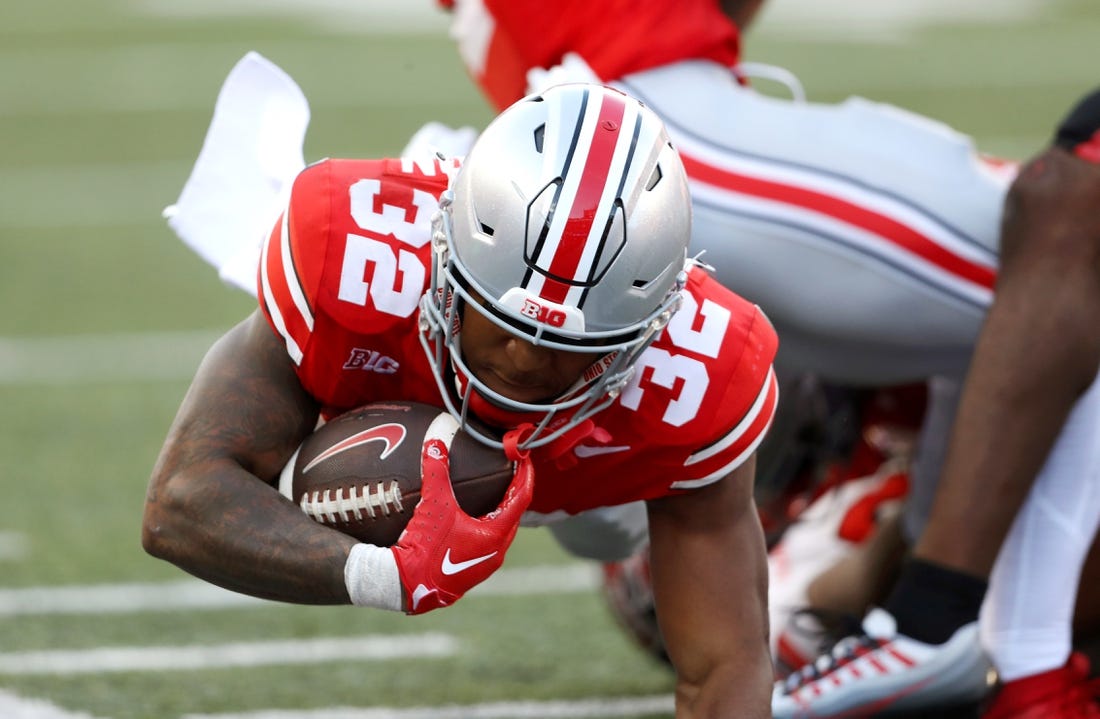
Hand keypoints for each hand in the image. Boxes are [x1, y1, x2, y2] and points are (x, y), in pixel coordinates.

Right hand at [391, 434, 534, 613]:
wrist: (405, 586)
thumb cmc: (424, 548)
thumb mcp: (433, 505)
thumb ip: (436, 472)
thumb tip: (434, 444)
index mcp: (496, 534)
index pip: (521, 497)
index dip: (525, 474)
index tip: (525, 458)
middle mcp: (497, 552)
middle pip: (514, 515)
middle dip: (514, 492)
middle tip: (511, 472)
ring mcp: (485, 565)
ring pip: (501, 532)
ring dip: (500, 512)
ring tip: (495, 493)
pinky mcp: (471, 573)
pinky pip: (487, 544)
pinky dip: (486, 527)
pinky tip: (472, 520)